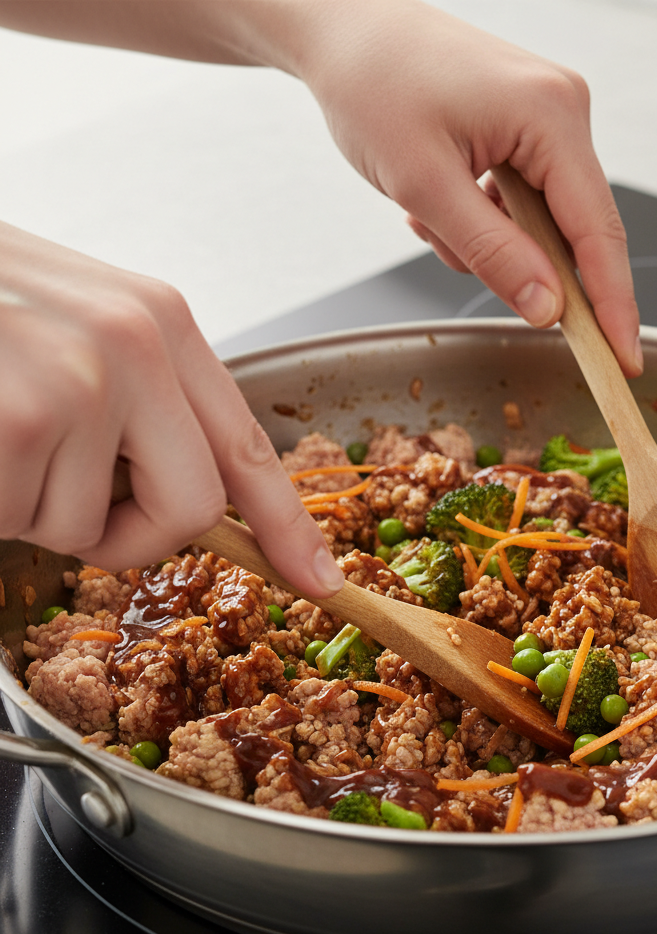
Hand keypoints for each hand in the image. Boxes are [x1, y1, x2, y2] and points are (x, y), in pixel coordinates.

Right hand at [0, 222, 345, 595]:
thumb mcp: (80, 327)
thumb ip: (144, 403)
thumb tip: (194, 500)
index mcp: (162, 323)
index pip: (247, 447)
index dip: (287, 525)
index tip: (319, 578)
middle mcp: (135, 348)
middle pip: (193, 509)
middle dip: (131, 533)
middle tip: (63, 498)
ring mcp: (78, 383)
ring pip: (86, 528)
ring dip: (30, 506)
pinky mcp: (18, 421)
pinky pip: (21, 522)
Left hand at [294, 1, 641, 375]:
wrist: (342, 25)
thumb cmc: (373, 82)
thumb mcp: (426, 184)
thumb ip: (493, 252)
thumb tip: (549, 309)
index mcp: (552, 115)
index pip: (598, 232)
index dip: (612, 305)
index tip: (624, 360)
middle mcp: (563, 112)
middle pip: (575, 230)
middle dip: (524, 265)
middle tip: (471, 266)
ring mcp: (547, 118)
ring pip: (540, 223)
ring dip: (487, 241)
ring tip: (427, 212)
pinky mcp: (526, 128)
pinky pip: (521, 202)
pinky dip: (482, 219)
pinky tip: (439, 200)